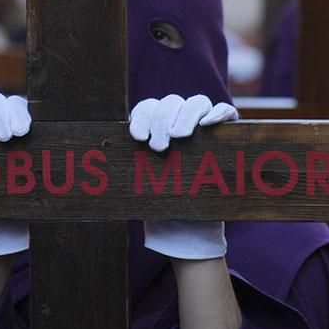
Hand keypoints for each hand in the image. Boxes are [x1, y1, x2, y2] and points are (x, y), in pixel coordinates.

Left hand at [130, 95, 236, 258]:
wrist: (186, 225)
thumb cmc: (158, 199)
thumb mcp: (140, 185)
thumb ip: (130, 171)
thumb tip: (101, 169)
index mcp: (155, 126)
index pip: (148, 108)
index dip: (142, 117)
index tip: (138, 138)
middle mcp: (179, 119)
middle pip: (170, 103)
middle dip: (161, 121)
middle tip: (158, 147)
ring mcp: (204, 123)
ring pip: (197, 102)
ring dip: (186, 116)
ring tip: (178, 137)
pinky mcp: (227, 132)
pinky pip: (226, 112)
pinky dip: (217, 113)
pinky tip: (207, 125)